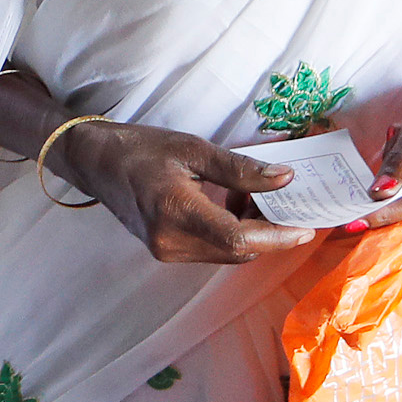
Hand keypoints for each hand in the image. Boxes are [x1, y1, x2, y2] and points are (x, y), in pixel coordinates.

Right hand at [52, 121, 312, 265]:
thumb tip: (287, 179)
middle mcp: (170, 241)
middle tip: (291, 204)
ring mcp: (166, 251)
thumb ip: (241, 168)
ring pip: (227, 253)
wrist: (95, 162)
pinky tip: (235, 204)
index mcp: (175, 211)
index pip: (238, 238)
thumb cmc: (141, 148)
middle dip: (270, 232)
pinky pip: (212, 249)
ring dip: (251, 231)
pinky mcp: (166, 251)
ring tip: (259, 198)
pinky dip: (232, 232)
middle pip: (237, 250)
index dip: (277, 237)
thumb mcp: (193, 148)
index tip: (306, 227)